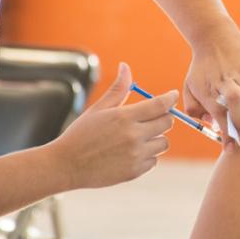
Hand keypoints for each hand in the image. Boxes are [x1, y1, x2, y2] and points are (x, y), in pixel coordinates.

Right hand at [48, 63, 174, 188]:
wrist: (67, 165)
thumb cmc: (81, 134)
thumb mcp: (98, 109)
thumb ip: (118, 89)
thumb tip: (126, 67)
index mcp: (124, 117)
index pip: (160, 104)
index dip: (170, 98)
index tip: (172, 95)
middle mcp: (133, 136)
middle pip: (167, 122)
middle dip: (163, 117)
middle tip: (152, 118)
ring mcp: (136, 155)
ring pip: (164, 143)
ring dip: (156, 138)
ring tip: (139, 137)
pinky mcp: (135, 171)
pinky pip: (154, 160)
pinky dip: (148, 155)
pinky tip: (131, 152)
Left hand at [184, 22, 239, 148]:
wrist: (214, 37)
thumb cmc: (202, 68)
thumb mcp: (189, 87)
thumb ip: (195, 109)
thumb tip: (210, 124)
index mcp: (208, 89)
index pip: (218, 116)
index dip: (226, 136)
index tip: (231, 148)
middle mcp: (226, 81)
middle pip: (237, 105)